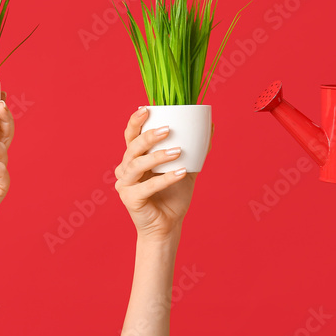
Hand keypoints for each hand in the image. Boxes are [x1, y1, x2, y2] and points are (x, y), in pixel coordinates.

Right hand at [115, 107, 198, 240]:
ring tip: (178, 151)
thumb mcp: (186, 168)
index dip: (135, 121)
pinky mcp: (130, 199)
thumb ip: (195, 149)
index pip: (130, 135)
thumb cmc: (174, 196)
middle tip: (167, 130)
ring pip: (137, 164)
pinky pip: (147, 186)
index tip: (147, 108)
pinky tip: (181, 172)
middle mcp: (125, 169)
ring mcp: (125, 184)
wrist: (169, 226)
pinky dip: (164, 179)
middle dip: (148, 136)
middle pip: (132, 147)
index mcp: (135, 158)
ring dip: (157, 156)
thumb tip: (210, 126)